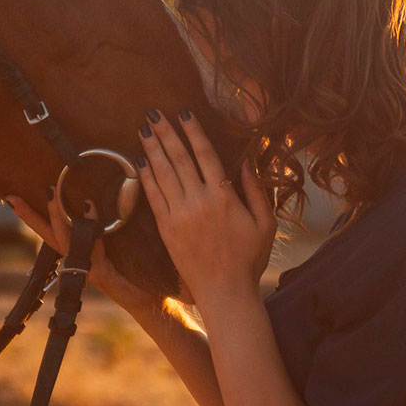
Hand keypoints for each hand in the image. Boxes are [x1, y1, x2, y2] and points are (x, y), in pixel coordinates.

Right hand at [7, 192, 154, 305]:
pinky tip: (90, 205)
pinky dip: (91, 224)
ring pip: (65, 239)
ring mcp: (86, 268)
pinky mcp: (99, 272)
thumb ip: (103, 228)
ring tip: (51, 192)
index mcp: (78, 253)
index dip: (30, 215)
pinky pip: (93, 245)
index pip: (49, 230)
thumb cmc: (133, 271)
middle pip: (48, 234)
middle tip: (15, 196)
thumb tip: (97, 197)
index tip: (11, 198)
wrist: (147, 299)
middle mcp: (76, 261)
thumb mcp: (115, 245)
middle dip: (30, 215)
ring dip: (57, 215)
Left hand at [138, 109, 276, 307]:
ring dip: (152, 149)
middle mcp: (199, 202)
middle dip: (166, 133)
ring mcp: (181, 215)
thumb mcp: (265, 224)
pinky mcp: (167, 230)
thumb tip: (247, 162)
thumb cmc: (249, 259)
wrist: (225, 293)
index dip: (193, 132)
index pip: (206, 155)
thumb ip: (256, 191)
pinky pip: (154, 197)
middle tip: (154, 113)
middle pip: (180, 159)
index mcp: (224, 197)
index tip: (184, 113)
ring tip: (144, 129)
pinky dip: (146, 177)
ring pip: (163, 174)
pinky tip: (140, 161)